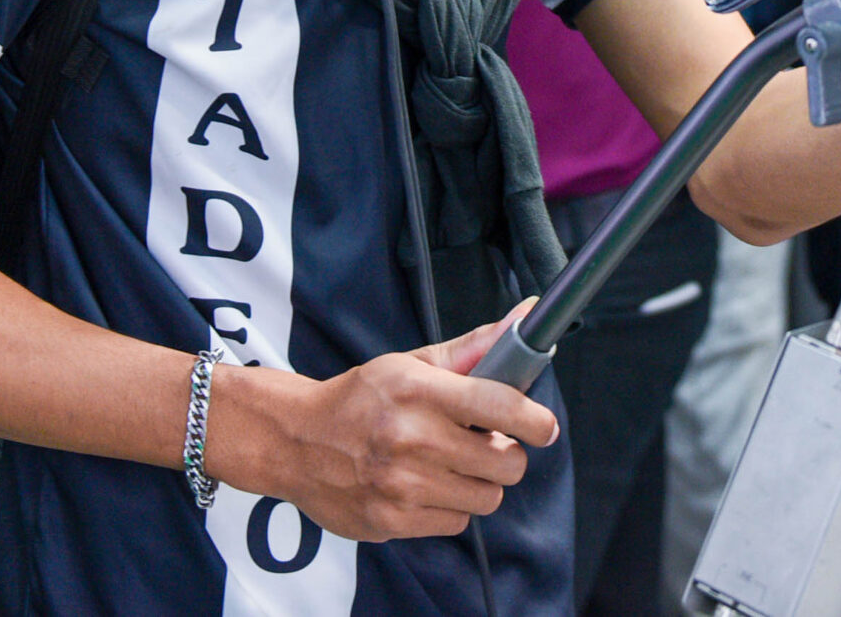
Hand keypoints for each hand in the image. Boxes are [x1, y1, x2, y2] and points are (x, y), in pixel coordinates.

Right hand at [205, 302, 560, 542]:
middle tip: (487, 444)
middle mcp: (412, 438)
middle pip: (506, 463)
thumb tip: (527, 318)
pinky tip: (429, 486)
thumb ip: (473, 348)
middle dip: (507, 454)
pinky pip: (457, 522)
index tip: (544, 427)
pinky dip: (452, 507)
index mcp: (420, 391)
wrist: (296, 441)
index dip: (536, 421)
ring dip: (480, 483)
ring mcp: (401, 484)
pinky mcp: (392, 520)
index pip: (502, 406)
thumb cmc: (361, 399)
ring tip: (455, 465)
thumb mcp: (411, 364)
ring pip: (487, 497)